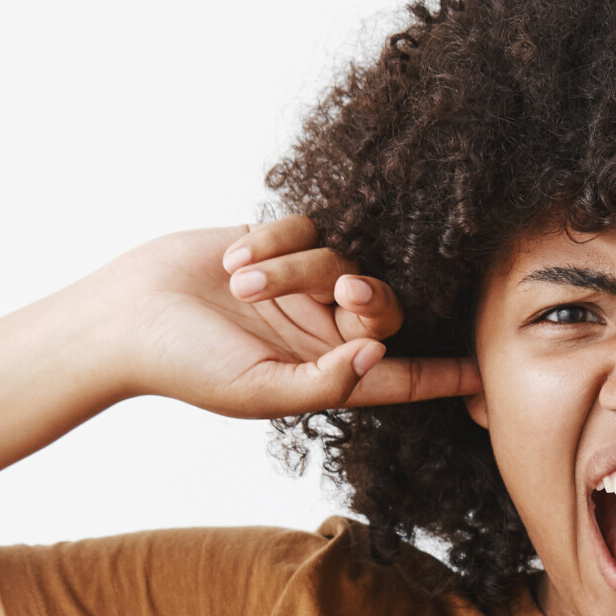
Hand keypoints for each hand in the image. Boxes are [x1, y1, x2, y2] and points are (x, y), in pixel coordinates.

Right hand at [98, 216, 479, 416]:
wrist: (125, 314)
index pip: (400, 377)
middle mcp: (322, 329)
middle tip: (346, 290)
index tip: (490, 372)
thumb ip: (324, 383)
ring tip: (242, 285)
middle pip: (386, 307)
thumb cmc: (186, 366)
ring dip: (295, 268)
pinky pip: (306, 225)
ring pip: (342, 258)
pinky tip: (235, 261)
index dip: (445, 374)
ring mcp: (301, 284)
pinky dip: (275, 240)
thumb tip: (378, 361)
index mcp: (326, 374)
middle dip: (373, 296)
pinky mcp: (277, 242)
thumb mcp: (258, 390)